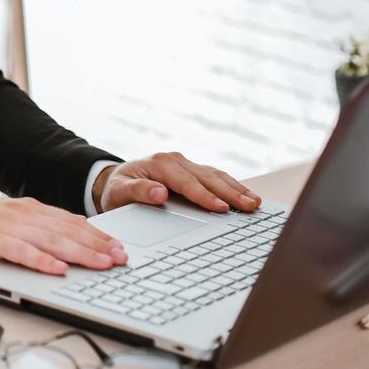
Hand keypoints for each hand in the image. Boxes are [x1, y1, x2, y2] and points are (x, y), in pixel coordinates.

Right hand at [0, 197, 124, 276]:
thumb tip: (68, 249)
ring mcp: (5, 225)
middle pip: (66, 229)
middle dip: (97, 244)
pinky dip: (41, 261)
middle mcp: (21, 213)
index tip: (118, 247)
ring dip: (78, 252)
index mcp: (28, 209)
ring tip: (100, 264)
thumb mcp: (9, 227)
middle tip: (120, 258)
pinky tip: (58, 270)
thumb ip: (35, 233)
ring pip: (50, 239)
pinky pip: (20, 251)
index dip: (96, 234)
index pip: (70, 221)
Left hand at [94, 153, 258, 214]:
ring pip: (215, 175)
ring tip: (254, 202)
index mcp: (159, 164)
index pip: (187, 183)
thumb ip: (137, 191)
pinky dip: (231, 185)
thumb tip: (160, 192)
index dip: (205, 196)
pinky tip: (244, 195)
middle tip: (250, 206)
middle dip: (230, 192)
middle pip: (207, 177)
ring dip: (236, 188)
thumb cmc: (116, 188)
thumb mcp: (118, 191)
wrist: (114, 180)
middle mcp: (175, 160)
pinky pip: (214, 177)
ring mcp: (184, 163)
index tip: (221, 208)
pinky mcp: (190, 170)